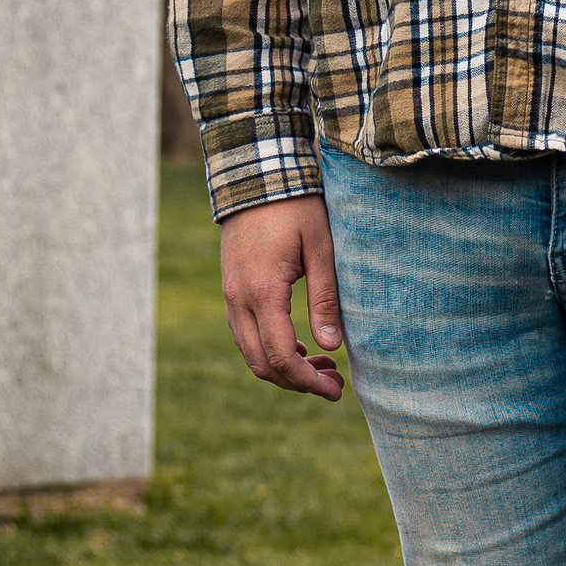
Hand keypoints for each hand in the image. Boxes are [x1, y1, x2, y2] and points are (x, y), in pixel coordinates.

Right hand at [219, 194, 346, 398]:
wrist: (256, 175)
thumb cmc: (295, 207)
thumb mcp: (321, 250)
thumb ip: (325, 299)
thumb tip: (333, 346)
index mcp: (263, 292)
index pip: (280, 357)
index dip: (307, 381)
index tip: (335, 389)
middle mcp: (239, 300)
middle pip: (261, 363)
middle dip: (297, 382)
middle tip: (334, 384)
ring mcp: (231, 295)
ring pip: (250, 352)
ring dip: (284, 367)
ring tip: (323, 366)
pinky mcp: (232, 288)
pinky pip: (246, 333)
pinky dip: (270, 349)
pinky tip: (299, 345)